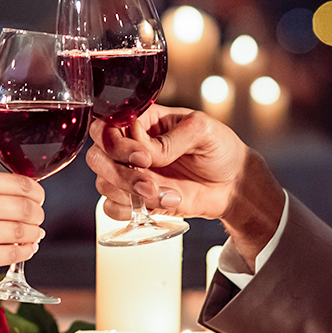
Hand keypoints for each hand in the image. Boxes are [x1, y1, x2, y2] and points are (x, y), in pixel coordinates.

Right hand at [0, 171, 45, 287]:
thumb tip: (23, 201)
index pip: (24, 185)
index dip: (37, 195)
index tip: (37, 201)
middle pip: (29, 209)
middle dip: (37, 217)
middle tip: (36, 222)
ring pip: (26, 232)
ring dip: (34, 236)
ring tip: (32, 237)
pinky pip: (16, 253)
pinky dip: (25, 252)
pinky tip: (24, 249)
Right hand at [85, 105, 282, 241]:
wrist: (233, 185)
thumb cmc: (220, 149)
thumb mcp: (203, 131)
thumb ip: (171, 138)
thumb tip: (143, 150)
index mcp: (142, 121)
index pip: (107, 126)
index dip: (116, 143)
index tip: (143, 157)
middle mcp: (130, 147)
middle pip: (98, 157)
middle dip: (120, 173)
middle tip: (148, 183)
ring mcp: (131, 174)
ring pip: (104, 184)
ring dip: (130, 194)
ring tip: (164, 194)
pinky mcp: (136, 199)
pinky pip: (112, 208)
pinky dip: (132, 211)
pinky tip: (162, 202)